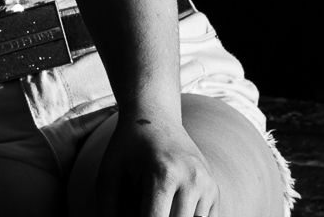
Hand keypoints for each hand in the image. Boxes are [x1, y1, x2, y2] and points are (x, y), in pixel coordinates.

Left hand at [97, 117, 218, 216]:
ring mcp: (208, 184)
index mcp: (164, 174)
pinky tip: (171, 208)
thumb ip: (108, 212)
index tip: (130, 216)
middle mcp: (192, 178)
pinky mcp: (215, 190)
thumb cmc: (128, 148)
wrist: (156, 117)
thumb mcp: (108, 176)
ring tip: (155, 204)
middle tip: (142, 207)